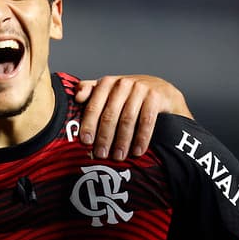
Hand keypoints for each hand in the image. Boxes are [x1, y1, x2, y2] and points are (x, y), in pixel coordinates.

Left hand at [75, 75, 192, 159]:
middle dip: (104, 137)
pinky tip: (138, 150)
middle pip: (110, 115)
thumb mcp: (109, 91)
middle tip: (101, 154)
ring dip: (122, 141)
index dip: (89, 124)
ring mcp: (140, 88)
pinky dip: (142, 138)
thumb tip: (77, 97)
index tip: (86, 141)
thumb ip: (91, 91)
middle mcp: (123, 84)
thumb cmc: (129, 94)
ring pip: (127, 119)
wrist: (161, 90)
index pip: (94, 106)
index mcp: (107, 83)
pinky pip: (147, 120)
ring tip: (118, 156)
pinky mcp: (156, 96)